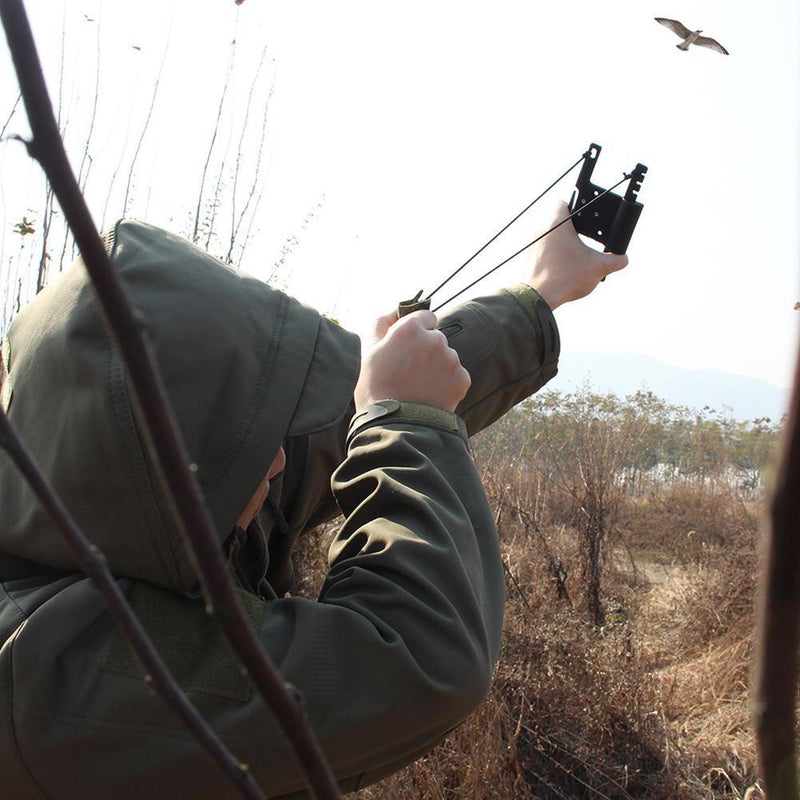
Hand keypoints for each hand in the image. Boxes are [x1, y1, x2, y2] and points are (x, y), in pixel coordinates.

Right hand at [354, 309, 470, 412]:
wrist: (395, 426)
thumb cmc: (376, 387)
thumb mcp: (368, 351)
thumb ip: (381, 323)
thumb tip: (394, 311)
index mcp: (411, 328)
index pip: (425, 317)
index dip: (417, 331)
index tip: (409, 346)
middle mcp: (435, 339)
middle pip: (436, 338)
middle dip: (426, 350)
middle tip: (410, 372)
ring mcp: (451, 359)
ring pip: (447, 357)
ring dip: (437, 367)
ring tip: (419, 387)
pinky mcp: (462, 379)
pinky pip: (456, 375)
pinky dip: (447, 384)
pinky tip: (431, 395)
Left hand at [524, 200, 627, 309]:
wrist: (537, 298)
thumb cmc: (564, 278)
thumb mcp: (597, 268)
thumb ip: (615, 261)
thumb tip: (622, 259)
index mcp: (556, 223)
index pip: (563, 201)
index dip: (576, 206)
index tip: (584, 215)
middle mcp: (539, 229)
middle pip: (556, 220)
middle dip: (570, 227)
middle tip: (582, 237)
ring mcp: (530, 244)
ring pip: (547, 236)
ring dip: (559, 242)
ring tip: (572, 254)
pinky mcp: (526, 258)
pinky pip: (539, 250)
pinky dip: (550, 255)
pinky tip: (560, 266)